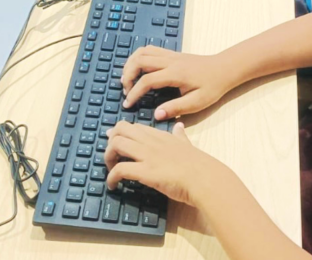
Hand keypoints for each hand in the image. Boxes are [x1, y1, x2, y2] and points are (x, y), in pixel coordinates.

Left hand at [104, 121, 224, 206]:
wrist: (204, 178)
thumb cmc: (198, 164)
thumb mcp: (186, 144)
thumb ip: (180, 135)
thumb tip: (179, 126)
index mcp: (160, 134)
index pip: (133, 126)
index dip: (119, 133)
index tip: (113, 141)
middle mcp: (150, 141)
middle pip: (119, 130)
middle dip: (110, 142)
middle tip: (111, 157)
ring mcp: (147, 155)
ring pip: (116, 144)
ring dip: (107, 157)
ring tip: (110, 170)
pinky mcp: (145, 171)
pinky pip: (120, 170)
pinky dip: (111, 177)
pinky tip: (112, 185)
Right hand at [121, 47, 234, 119]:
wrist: (224, 68)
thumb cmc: (213, 86)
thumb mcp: (197, 102)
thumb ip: (176, 108)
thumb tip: (156, 115)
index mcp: (175, 74)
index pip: (147, 80)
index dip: (134, 93)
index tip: (127, 105)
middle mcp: (170, 61)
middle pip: (140, 60)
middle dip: (128, 75)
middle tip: (126, 91)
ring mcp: (170, 55)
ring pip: (143, 51)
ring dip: (131, 64)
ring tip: (128, 79)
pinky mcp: (171, 53)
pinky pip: (150, 49)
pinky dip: (138, 57)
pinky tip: (138, 69)